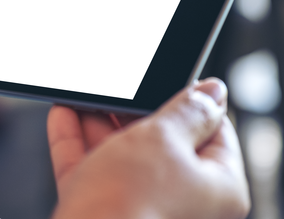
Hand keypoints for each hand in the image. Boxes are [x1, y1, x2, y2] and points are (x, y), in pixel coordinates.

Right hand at [48, 78, 249, 218]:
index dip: (192, 101)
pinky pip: (92, 170)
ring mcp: (141, 209)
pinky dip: (77, 142)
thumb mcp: (164, 138)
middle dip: (136, 111)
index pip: (215, 132)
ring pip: (124, 156)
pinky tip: (65, 114)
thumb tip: (214, 92)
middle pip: (165, 143)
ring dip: (101, 122)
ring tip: (88, 94)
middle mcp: (184, 203)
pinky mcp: (103, 213)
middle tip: (124, 86)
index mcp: (219, 189)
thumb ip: (188, 110)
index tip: (170, 78)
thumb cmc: (132, 202)